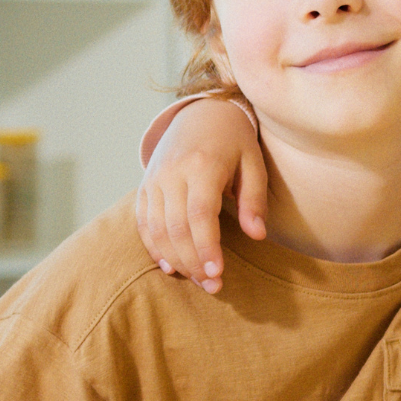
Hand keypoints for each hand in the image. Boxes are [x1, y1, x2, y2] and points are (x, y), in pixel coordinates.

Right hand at [134, 96, 266, 293]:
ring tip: (198, 281)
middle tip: (214, 286)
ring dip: (176, 259)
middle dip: (194, 261)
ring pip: (157, 228)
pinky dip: (154, 246)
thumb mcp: (254, 163)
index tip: (218, 272)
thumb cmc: (235, 142)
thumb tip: (257, 234)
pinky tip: (170, 267)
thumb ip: (255, 199)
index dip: (206, 246)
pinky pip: (143, 222)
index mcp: (202, 165)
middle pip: (176, 226)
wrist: (200, 114)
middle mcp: (172, 173)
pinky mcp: (145, 186)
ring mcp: (154, 180)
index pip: (200, 213)